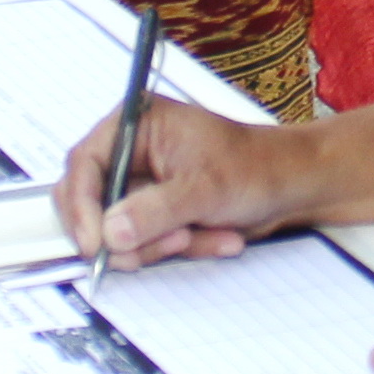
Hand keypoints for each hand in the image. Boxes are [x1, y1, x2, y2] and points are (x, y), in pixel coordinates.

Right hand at [59, 96, 320, 268]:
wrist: (291, 187)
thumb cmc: (256, 167)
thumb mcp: (206, 187)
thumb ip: (155, 210)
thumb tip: (111, 232)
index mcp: (135, 124)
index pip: (84, 165)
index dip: (83, 207)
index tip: (95, 244)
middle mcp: (130, 152)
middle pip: (90, 203)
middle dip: (129, 233)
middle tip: (170, 242)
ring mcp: (140, 186)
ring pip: (117, 232)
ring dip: (162, 244)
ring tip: (202, 233)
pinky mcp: (153, 213)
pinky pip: (144, 244)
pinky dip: (178, 249)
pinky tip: (216, 236)